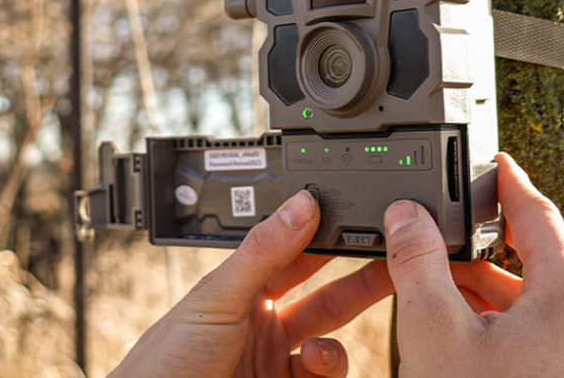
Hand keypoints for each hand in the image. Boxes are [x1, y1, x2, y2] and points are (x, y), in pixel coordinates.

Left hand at [108, 190, 394, 377]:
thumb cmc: (167, 357)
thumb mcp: (218, 296)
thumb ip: (263, 251)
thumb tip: (302, 203)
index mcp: (243, 288)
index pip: (297, 253)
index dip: (329, 236)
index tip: (367, 218)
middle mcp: (264, 321)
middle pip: (327, 295)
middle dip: (361, 279)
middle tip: (397, 259)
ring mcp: (277, 359)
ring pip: (332, 339)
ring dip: (340, 340)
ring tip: (325, 346)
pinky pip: (326, 376)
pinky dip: (332, 367)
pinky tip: (318, 362)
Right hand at [385, 152, 563, 377]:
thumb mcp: (434, 330)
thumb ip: (417, 262)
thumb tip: (406, 215)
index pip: (537, 213)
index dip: (507, 182)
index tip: (495, 160)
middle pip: (535, 259)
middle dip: (481, 248)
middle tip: (440, 233)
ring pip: (538, 302)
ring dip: (489, 292)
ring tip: (440, 291)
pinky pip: (546, 335)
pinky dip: (506, 324)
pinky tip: (466, 334)